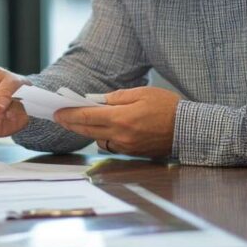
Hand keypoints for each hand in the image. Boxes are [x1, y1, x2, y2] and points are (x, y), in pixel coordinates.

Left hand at [54, 87, 180, 157]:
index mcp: (122, 118)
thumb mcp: (142, 93)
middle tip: (60, 118)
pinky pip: (112, 146)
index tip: (57, 112)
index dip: (69, 115)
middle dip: (72, 124)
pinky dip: (105, 138)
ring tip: (83, 121)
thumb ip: (117, 97)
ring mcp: (127, 147)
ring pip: (99, 140)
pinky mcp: (133, 153)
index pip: (87, 117)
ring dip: (89, 131)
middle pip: (88, 131)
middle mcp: (121, 135)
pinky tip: (104, 129)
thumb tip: (98, 101)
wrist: (188, 129)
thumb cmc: (167, 107)